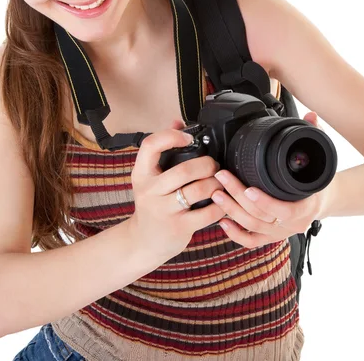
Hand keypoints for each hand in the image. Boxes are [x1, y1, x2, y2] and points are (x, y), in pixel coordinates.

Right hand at [128, 119, 225, 261]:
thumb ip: (163, 149)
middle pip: (184, 169)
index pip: (150, 145)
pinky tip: (222, 201)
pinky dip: (220, 205)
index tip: (188, 138)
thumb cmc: (152, 203)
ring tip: (220, 181)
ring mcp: (163, 210)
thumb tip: (177, 121)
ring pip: (198, 190)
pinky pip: (207, 214)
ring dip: (216, 183)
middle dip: (207, 164)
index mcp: (141, 173)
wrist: (143, 242)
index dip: (172, 136)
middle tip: (214, 165)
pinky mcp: (178, 228)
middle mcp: (149, 190)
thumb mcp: (150, 177)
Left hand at [210, 111, 329, 248]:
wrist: (324, 201)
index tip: (249, 189)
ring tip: (216, 194)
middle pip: (261, 216)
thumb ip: (314, 135)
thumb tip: (311, 115)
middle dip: (237, 197)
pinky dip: (236, 235)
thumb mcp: (321, 158)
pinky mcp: (271, 236)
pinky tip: (222, 223)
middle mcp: (292, 223)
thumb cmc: (319, 180)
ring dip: (232, 212)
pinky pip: (252, 241)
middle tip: (221, 178)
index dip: (265, 202)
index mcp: (306, 206)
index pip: (284, 210)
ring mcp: (280, 232)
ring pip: (253, 227)